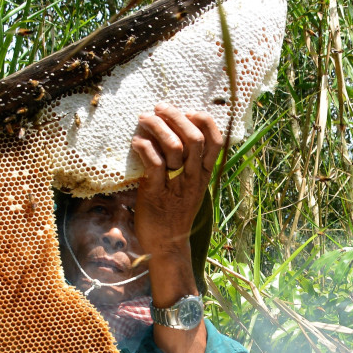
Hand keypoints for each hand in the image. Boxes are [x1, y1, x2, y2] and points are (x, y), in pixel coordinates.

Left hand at [130, 103, 222, 254]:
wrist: (166, 244)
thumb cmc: (174, 213)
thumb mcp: (190, 188)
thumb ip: (189, 165)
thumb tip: (175, 134)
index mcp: (204, 175)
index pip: (216, 141)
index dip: (205, 121)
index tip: (188, 112)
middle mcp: (193, 178)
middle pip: (194, 138)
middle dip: (176, 116)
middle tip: (160, 108)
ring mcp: (176, 185)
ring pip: (174, 146)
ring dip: (157, 126)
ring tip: (144, 119)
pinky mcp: (156, 193)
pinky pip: (153, 163)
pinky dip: (144, 147)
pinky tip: (136, 142)